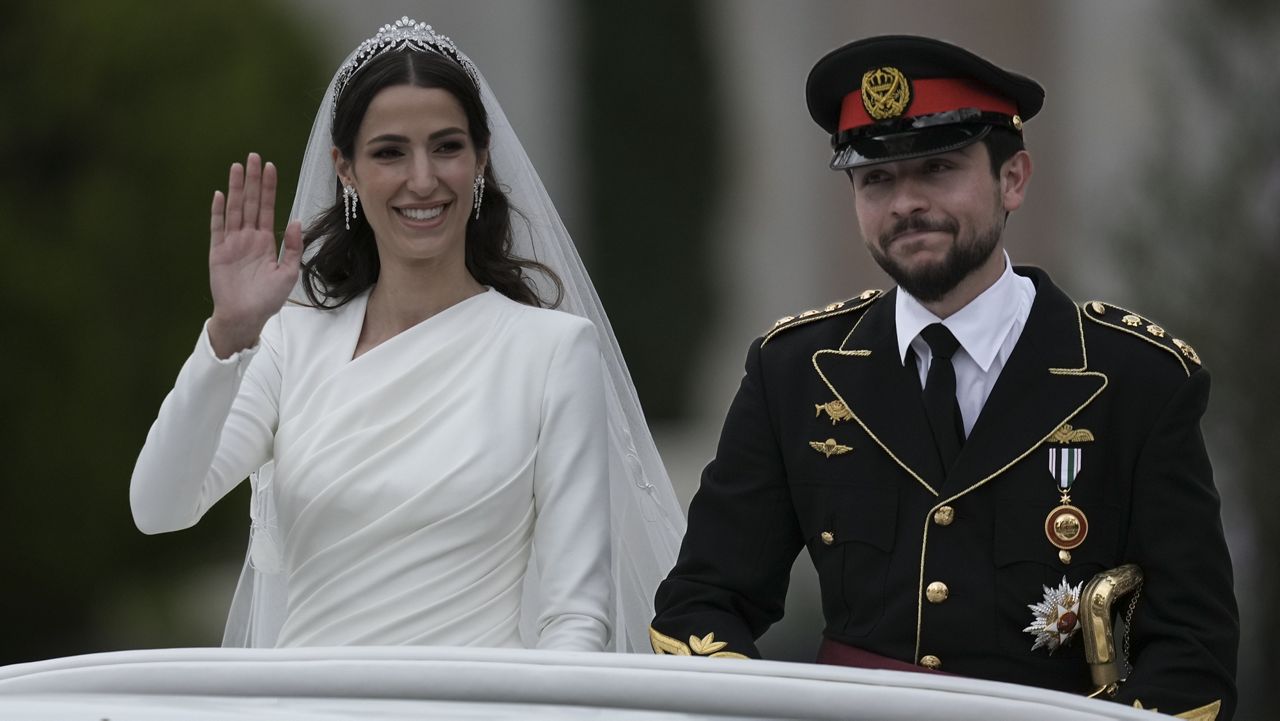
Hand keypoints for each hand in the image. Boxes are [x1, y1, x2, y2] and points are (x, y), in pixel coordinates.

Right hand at [208, 152, 302, 358]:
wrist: (246, 317)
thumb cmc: (268, 299)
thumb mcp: (288, 273)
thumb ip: (293, 247)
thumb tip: (297, 221)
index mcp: (265, 241)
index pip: (267, 208)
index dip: (269, 188)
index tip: (271, 167)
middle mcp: (248, 238)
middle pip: (250, 202)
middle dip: (252, 180)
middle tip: (254, 156)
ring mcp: (232, 243)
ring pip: (234, 209)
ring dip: (236, 188)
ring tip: (237, 167)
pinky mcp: (217, 252)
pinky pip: (217, 227)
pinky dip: (218, 211)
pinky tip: (220, 194)